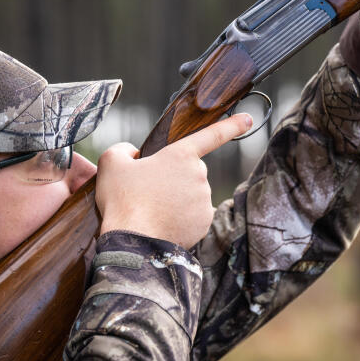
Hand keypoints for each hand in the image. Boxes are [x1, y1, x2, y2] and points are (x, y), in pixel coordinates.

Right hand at [95, 114, 252, 248]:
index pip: (212, 135)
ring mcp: (203, 200)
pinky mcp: (204, 223)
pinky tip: (163, 221)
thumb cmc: (122, 199)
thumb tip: (134, 154)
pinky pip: (194, 214)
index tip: (248, 119)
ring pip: (192, 194)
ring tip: (153, 209)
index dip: (231, 125)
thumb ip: (124, 149)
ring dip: (177, 198)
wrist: (132, 241)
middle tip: (150, 190)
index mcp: (180, 155)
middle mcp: (199, 176)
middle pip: (190, 171)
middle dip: (175, 177)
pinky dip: (181, 217)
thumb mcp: (111, 163)